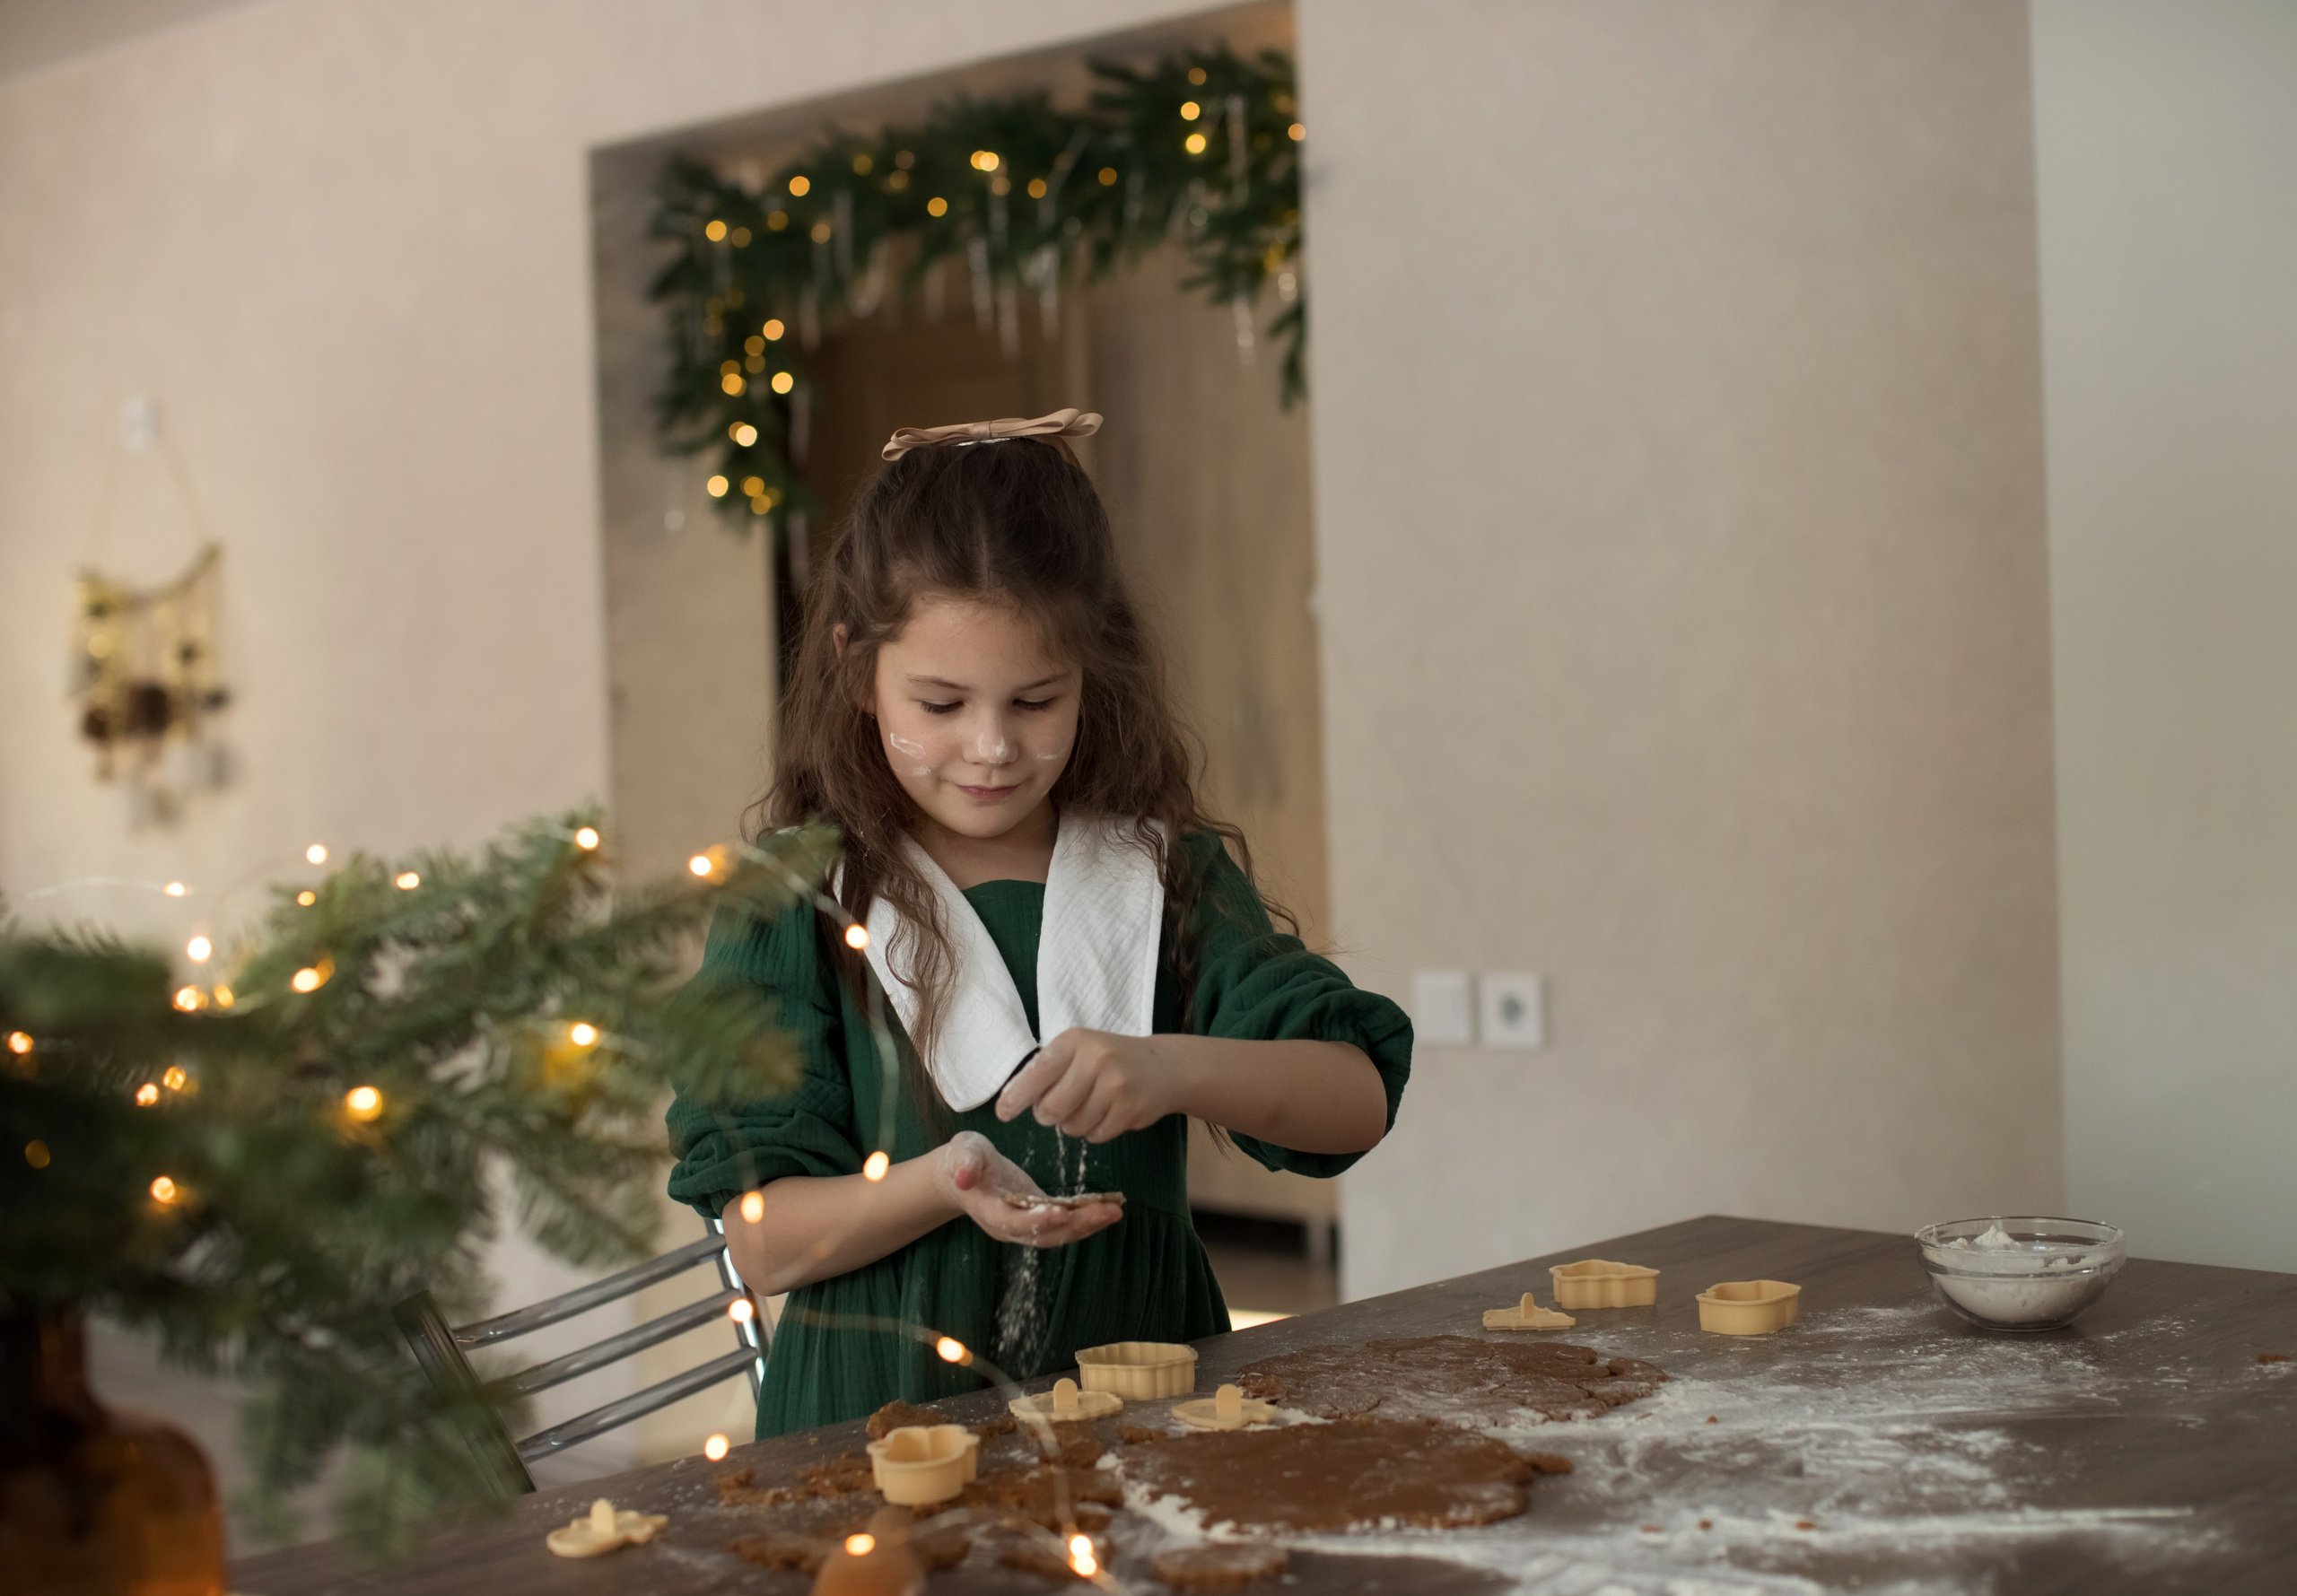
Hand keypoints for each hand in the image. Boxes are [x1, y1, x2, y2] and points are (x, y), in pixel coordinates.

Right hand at [933, 1130, 1123, 1247]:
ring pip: (1057, 1234)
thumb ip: (964, 1163)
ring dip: (1087, 1225)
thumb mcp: (961, 1153)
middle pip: (1043, 1235)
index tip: (1061, 1212)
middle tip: (1107, 1212)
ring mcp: (1024, 1226)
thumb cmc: (963, 1159)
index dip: (1036, 1220)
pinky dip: (1085, 1218)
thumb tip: (963, 1177)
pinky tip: (1107, 1207)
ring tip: (1114, 1212)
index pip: (1013, 1222)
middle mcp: (1008, 1226)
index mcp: (988, 1210)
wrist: (962, 1175)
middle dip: (1076, 1225)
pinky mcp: (1037, 1217)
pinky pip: (1063, 1224)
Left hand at [994, 1028, 1186, 1142]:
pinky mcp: (1130, 1110)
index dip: (1016, 1097)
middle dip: (1048, 1116)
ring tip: (1087, 1107)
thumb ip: (1050, 1069)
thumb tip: (1012, 1100)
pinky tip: (1106, 1114)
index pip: (1037, 1073)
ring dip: (1073, 1125)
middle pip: (1052, 1108)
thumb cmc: (1111, 1058)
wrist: (1165, 1066)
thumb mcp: (1081, 1050)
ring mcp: (1116, 1085)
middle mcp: (1096, 1059)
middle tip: (1055, 1111)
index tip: (1003, 1113)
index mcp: (1076, 1041)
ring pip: (1072, 1126)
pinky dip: (1094, 1132)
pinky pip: (1095, 1136)